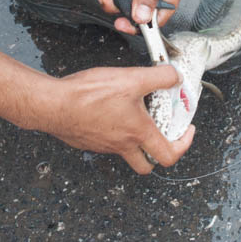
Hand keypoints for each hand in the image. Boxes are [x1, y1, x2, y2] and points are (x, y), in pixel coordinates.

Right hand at [42, 64, 194, 173]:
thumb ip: (158, 77)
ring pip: (125, 151)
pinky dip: (113, 131)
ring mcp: (103, 145)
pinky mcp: (87, 140)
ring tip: (135, 116)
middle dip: (157, 154)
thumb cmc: (88, 96)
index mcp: (137, 133)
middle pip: (146, 165)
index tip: (186, 131)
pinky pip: (105, 141)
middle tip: (162, 135)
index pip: (168, 155)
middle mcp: (121, 145)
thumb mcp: (131, 79)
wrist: (53, 104)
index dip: (184, 145)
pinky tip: (109, 110)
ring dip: (134, 139)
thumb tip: (174, 76)